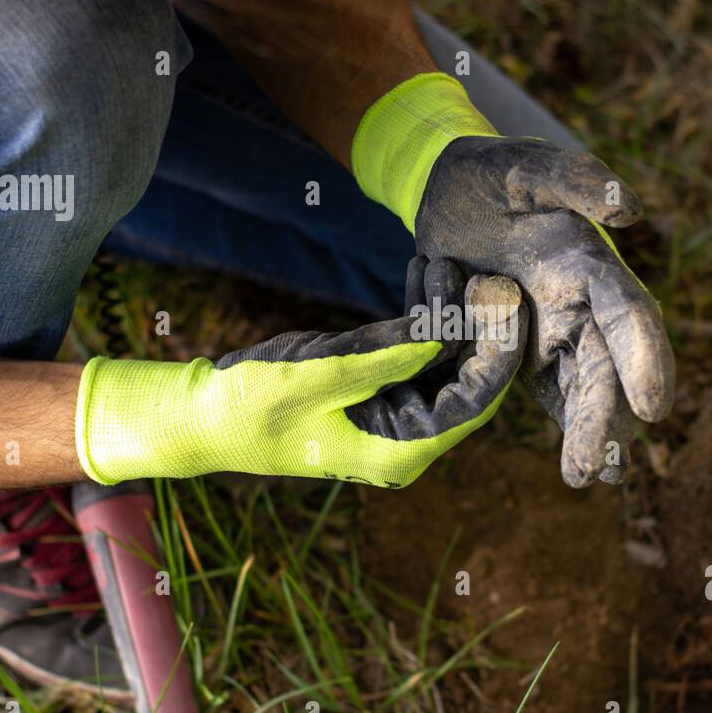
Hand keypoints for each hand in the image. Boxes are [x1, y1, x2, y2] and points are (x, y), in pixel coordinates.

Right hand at [75, 261, 525, 486]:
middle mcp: (407, 438)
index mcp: (401, 451)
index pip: (474, 402)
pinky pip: (413, 352)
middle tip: (486, 272)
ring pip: (443, 360)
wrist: (205, 415)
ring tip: (448, 262)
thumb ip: (387, 356)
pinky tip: (425, 274)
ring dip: (448, 312)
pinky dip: (420, 316)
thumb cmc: (253, 403)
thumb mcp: (321, 375)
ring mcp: (394, 414)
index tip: (507, 299)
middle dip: (477, 325)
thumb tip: (448, 332)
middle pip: (467, 379)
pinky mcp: (376, 390)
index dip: (497, 351)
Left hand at [413, 136, 674, 486]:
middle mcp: (583, 304)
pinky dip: (566, 427)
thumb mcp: (524, 166)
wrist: (446, 195)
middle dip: (606, 416)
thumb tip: (628, 208)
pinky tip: (582, 471)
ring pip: (583, 390)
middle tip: (603, 464)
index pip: (627, 314)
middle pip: (605, 366)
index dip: (644, 357)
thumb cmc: (488, 176)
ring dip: (591, 433)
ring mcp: (555, 332)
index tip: (653, 405)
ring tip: (591, 475)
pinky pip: (549, 394)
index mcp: (590, 263)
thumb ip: (574, 178)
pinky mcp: (523, 351)